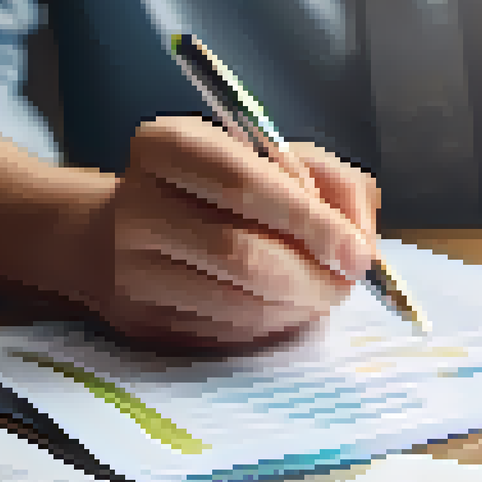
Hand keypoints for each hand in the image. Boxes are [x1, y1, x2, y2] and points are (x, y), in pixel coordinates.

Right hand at [76, 115, 379, 350]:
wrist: (118, 235)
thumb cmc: (215, 190)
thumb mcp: (274, 158)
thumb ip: (330, 183)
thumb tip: (362, 242)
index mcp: (167, 146)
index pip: (244, 184)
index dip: (311, 221)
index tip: (357, 252)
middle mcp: (139, 207)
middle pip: (244, 255)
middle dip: (315, 276)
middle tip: (348, 282)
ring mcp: (133, 272)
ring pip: (243, 306)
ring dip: (301, 307)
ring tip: (321, 292)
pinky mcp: (145, 324)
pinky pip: (232, 335)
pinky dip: (274, 325)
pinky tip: (283, 306)